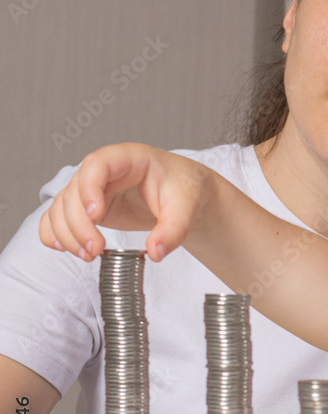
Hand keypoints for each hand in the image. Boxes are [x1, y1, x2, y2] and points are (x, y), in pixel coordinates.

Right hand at [39, 143, 214, 261]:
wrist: (184, 195)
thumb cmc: (184, 189)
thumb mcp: (187, 207)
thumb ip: (174, 228)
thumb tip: (157, 251)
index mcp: (129, 158)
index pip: (98, 164)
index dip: (90, 188)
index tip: (96, 215)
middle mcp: (104, 171)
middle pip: (75, 190)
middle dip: (79, 223)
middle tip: (95, 248)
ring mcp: (92, 189)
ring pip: (63, 206)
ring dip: (68, 233)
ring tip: (88, 255)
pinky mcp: (87, 207)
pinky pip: (59, 216)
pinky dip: (55, 232)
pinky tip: (63, 247)